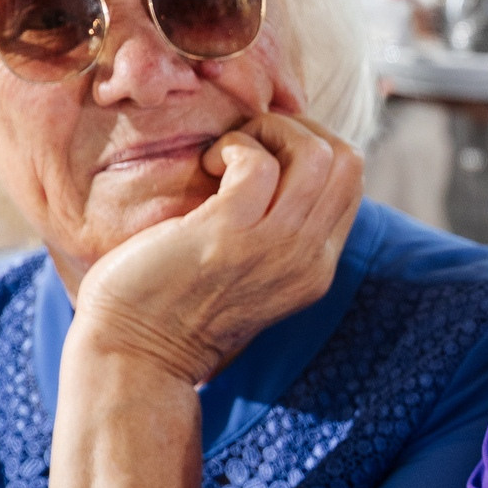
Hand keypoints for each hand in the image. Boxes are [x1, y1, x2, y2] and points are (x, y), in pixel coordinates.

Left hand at [71, 90, 362, 383]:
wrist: (136, 357)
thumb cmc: (176, 307)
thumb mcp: (251, 276)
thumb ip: (276, 236)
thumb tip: (276, 169)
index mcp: (317, 267)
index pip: (351, 182)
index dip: (313, 148)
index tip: (265, 152)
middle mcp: (309, 259)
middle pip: (347, 161)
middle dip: (298, 130)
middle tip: (248, 143)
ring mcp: (274, 248)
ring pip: (316, 154)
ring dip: (268, 132)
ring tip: (226, 153)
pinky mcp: (230, 234)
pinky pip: (257, 162)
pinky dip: (232, 147)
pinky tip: (205, 165)